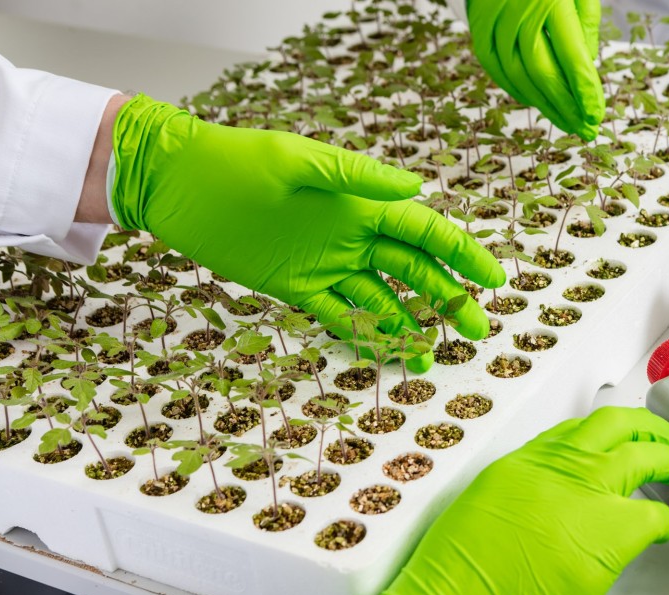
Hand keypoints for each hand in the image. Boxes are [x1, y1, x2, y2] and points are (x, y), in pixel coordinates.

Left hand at [110, 94, 504, 370]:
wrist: (175, 185)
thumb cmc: (234, 161)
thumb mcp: (295, 160)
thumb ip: (355, 175)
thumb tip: (415, 185)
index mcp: (360, 203)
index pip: (425, 231)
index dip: (462, 254)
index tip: (493, 279)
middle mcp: (352, 236)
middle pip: (414, 272)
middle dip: (447, 300)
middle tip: (474, 330)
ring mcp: (327, 265)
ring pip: (381, 301)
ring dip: (408, 328)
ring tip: (429, 359)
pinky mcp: (298, 288)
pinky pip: (340, 316)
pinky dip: (364, 337)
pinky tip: (386, 356)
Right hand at [467, 0, 604, 139]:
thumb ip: (585, 26)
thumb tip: (585, 73)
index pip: (571, 55)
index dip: (584, 90)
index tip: (596, 115)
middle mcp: (519, 9)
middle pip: (542, 71)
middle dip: (566, 106)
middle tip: (585, 129)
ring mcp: (494, 18)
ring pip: (517, 74)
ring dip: (543, 105)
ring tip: (566, 123)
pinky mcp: (478, 25)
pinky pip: (494, 67)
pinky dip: (516, 89)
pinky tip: (536, 102)